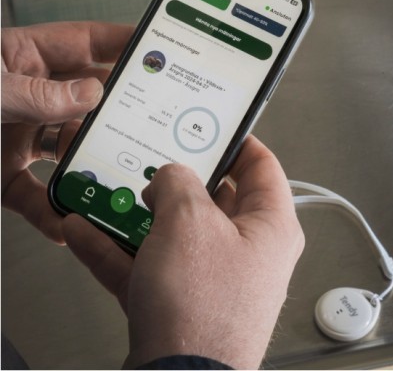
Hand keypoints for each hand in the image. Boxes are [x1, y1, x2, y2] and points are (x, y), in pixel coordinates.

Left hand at [2, 21, 132, 242]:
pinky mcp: (3, 173)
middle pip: (87, 100)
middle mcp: (29, 94)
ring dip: (90, 166)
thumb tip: (89, 94)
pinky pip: (35, 193)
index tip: (158, 49)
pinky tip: (66, 223)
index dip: (123, 42)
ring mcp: (18, 134)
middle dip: (118, 113)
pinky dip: (49, 211)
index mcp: (25, 57)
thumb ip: (37, 92)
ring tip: (117, 180)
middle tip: (153, 123)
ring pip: (68, 149)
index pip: (86, 43)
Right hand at [63, 135, 303, 368]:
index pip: (262, 167)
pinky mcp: (179, 305)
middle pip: (211, 199)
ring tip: (110, 191)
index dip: (237, 140)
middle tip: (151, 156)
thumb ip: (178, 181)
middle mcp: (246, 253)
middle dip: (175, 179)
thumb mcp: (189, 220)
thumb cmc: (202, 306)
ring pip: (173, 234)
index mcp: (269, 226)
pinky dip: (116, 249)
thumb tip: (170, 175)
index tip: (212, 125)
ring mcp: (211, 281)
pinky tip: (83, 231)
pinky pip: (147, 265)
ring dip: (137, 213)